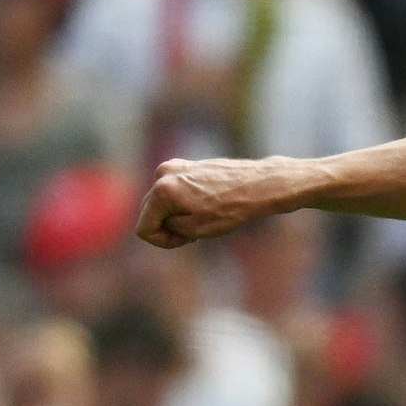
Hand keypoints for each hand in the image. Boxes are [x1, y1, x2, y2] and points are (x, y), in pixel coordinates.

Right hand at [136, 157, 296, 247]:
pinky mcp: (189, 164)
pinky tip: (209, 206)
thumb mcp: (194, 230)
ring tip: (204, 217)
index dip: (162, 241)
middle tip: (196, 233)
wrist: (261, 185)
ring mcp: (177, 165)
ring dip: (178, 214)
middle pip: (151, 212)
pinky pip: (176, 191)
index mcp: (161, 190)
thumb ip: (168, 227)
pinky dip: (186, 203)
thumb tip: (161, 219)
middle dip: (168, 227)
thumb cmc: (231, 209)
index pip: (144, 228)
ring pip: (164, 202)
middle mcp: (164, 173)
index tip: (186, 240)